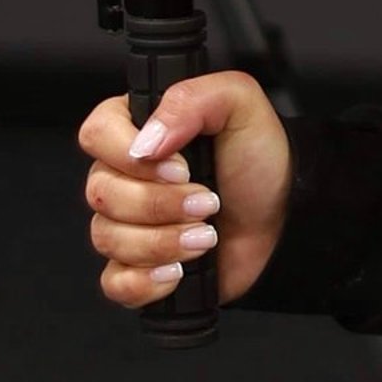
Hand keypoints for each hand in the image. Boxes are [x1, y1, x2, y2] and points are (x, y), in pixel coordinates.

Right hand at [77, 73, 291, 309]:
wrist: (285, 216)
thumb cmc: (260, 161)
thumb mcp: (240, 105)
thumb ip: (192, 99)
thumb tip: (147, 140)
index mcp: (139, 130)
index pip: (96, 134)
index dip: (129, 155)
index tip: (180, 167)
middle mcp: (124, 176)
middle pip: (100, 192)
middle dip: (159, 204)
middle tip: (207, 202)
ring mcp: (126, 224)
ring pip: (106, 238)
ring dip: (162, 241)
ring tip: (206, 234)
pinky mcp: (136, 267)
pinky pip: (114, 282)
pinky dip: (145, 282)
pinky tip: (178, 270)